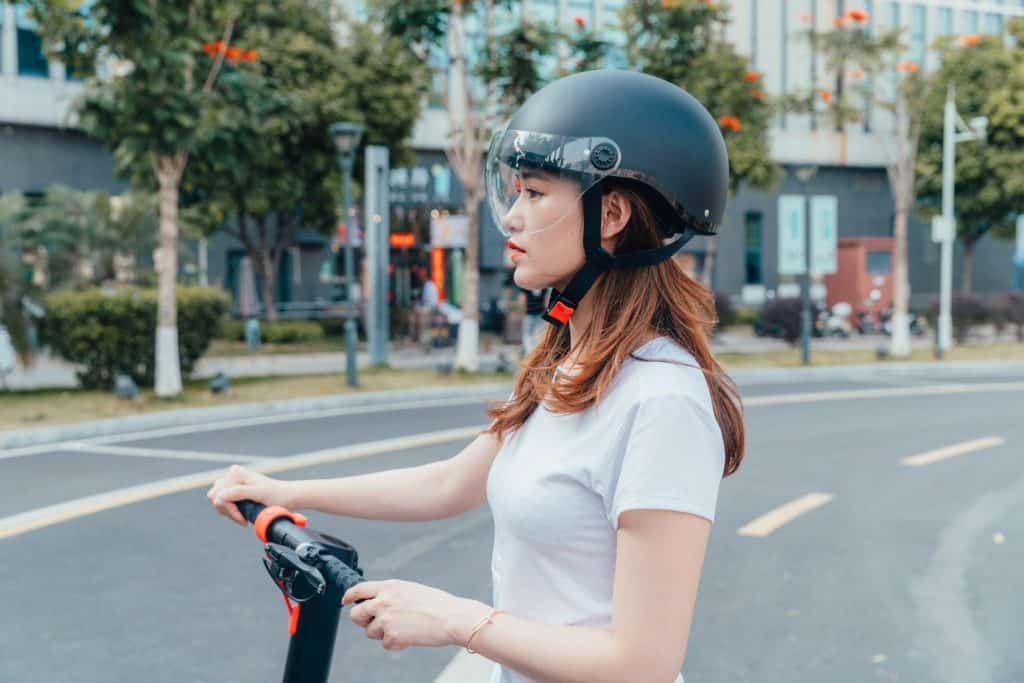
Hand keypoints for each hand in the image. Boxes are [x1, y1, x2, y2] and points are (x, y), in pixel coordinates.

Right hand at [207, 464, 287, 526]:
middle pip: (215, 497)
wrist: (285, 495)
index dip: (230, 510)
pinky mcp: (233, 487)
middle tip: (243, 518)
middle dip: (228, 511)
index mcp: (236, 473)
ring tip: (243, 516)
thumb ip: (239, 493)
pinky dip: (229, 510)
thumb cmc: (275, 495)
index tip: (243, 519)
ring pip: (216, 500)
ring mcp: (231, 480)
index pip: (220, 496)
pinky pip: (221, 501)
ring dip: (228, 511)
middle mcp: (232, 474)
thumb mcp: (258, 494)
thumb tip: (220, 496)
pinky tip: (241, 513)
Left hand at [342, 579, 490, 650]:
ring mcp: (385, 620)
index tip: (346, 600)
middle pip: (356, 614)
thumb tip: (377, 602)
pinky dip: (395, 643)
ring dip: (381, 633)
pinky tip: (409, 636)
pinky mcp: (391, 637)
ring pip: (370, 631)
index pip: (359, 589)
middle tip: (372, 622)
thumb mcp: (410, 590)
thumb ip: (391, 594)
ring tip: (402, 628)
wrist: (451, 618)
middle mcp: (383, 602)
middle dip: (361, 620)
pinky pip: (385, 644)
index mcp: (389, 586)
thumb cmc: (437, 604)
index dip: (349, 596)